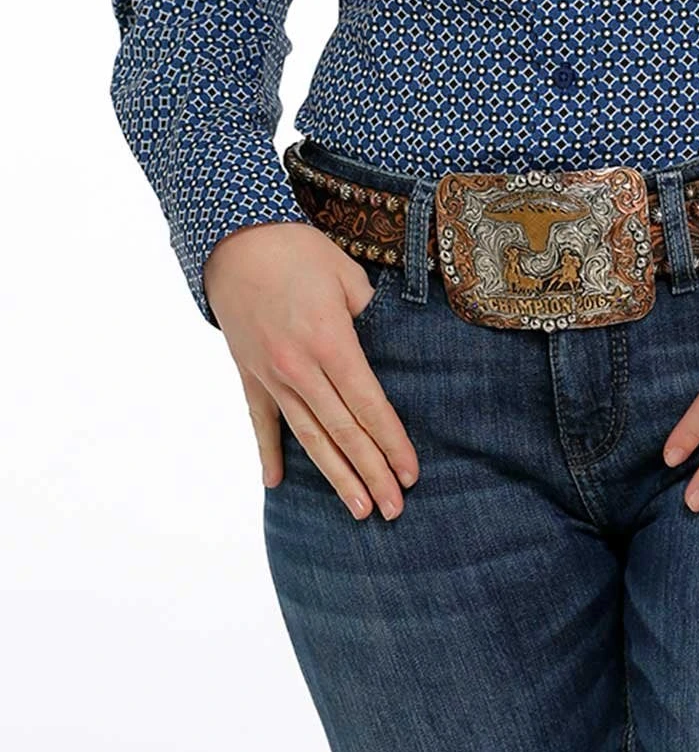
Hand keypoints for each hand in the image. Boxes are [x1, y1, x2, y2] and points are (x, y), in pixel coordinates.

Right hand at [204, 221, 418, 519]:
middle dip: (371, 472)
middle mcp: (299, 368)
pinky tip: (278, 483)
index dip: (392, 443)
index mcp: (330, 342)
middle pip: (342, 431)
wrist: (234, 241)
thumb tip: (388, 346)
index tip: (411, 474)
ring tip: (358, 509)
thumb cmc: (298, 251)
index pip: (368, 405)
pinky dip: (270, 453)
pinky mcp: (248, 374)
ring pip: (308, 436)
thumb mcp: (347, 275)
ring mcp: (270, 376)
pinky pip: (261, 422)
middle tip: (394, 509)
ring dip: (335, 476)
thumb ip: (370, 315)